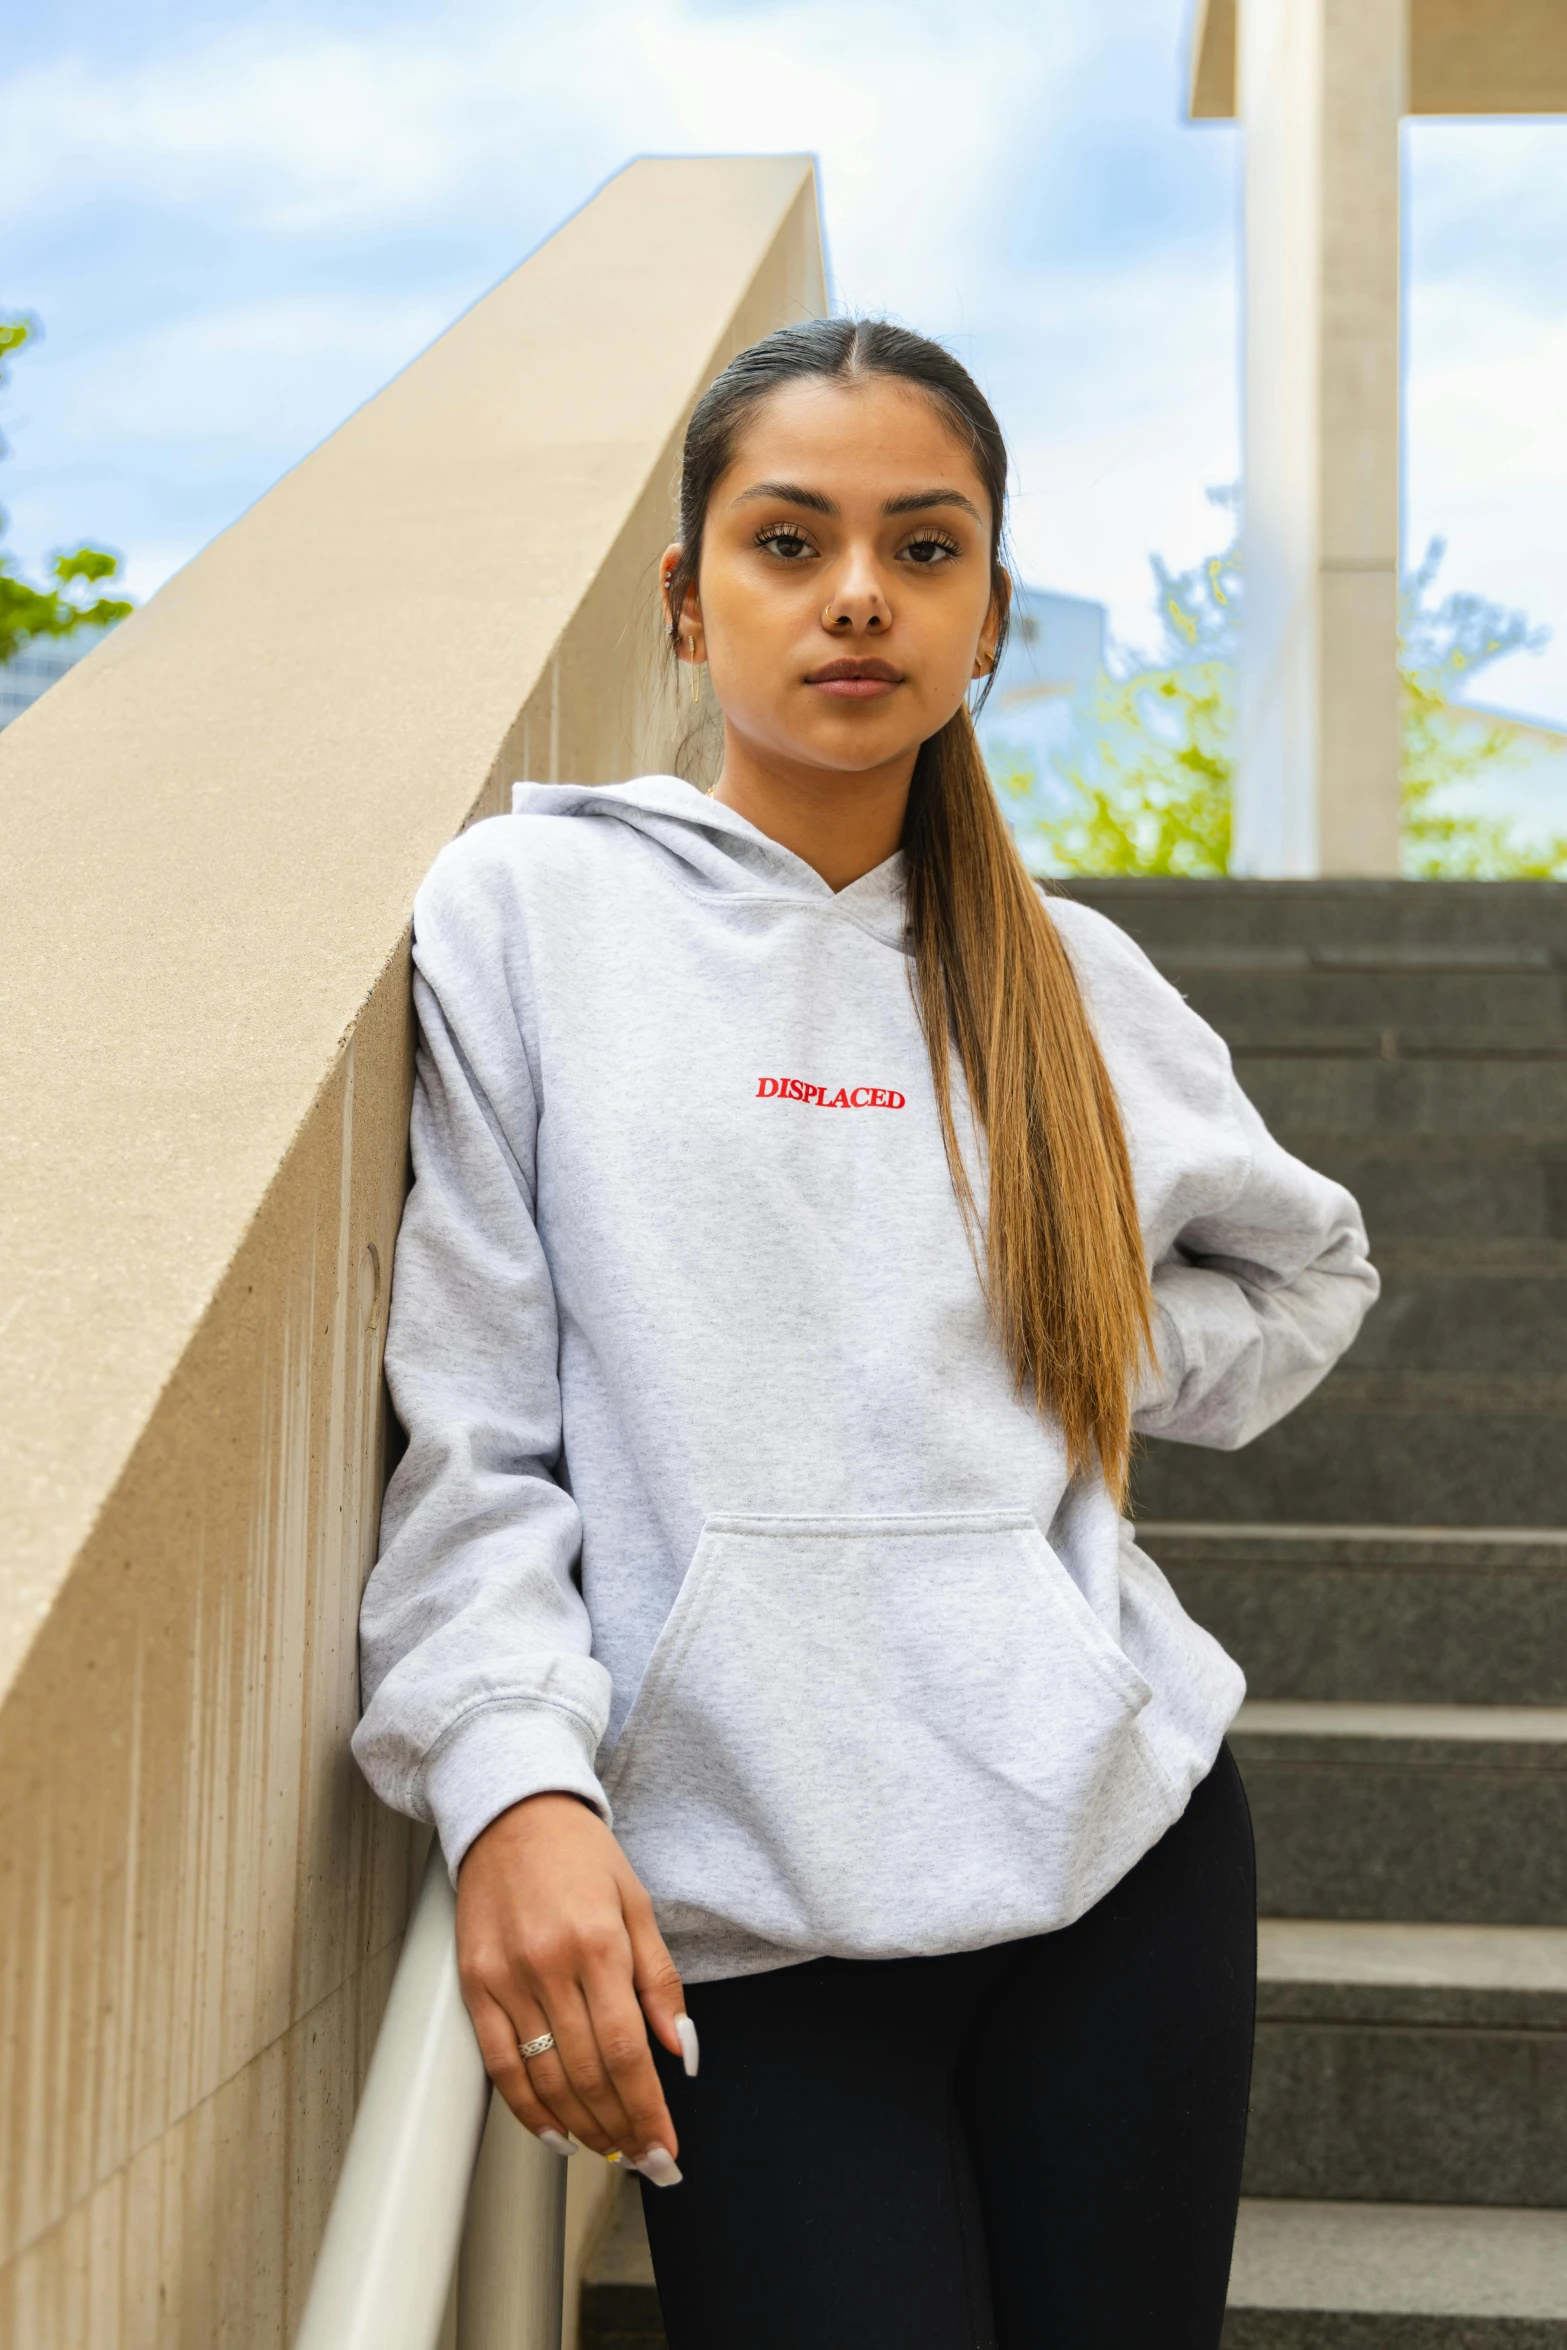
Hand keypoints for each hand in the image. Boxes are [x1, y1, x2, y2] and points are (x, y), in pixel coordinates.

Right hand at [456, 1793, 690, 2174]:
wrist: (511, 1811)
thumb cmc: (579, 1855)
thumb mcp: (637, 1903)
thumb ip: (659, 1979)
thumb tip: (680, 2047)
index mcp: (598, 1942)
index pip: (626, 2050)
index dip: (647, 2109)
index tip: (665, 2145)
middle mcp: (550, 1964)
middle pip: (588, 2073)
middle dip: (621, 2129)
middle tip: (645, 2158)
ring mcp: (507, 1977)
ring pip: (545, 2077)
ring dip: (581, 2126)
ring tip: (608, 2149)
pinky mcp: (474, 1983)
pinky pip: (501, 2064)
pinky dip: (527, 2108)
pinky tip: (554, 2131)